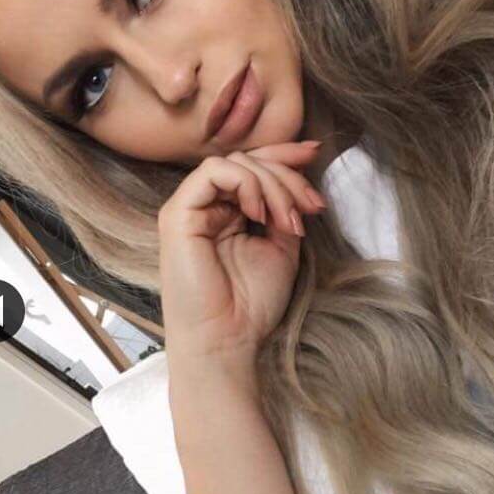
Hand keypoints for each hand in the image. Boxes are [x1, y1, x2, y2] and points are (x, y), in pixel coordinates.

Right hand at [158, 141, 327, 364]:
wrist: (227, 341)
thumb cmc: (250, 306)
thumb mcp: (281, 248)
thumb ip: (285, 212)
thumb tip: (299, 182)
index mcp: (227, 213)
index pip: (253, 168)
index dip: (284, 155)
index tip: (315, 152)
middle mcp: (206, 206)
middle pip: (249, 160)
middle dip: (288, 176)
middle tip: (312, 206)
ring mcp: (189, 208)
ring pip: (236, 163)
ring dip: (273, 184)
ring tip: (288, 221)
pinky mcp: (178, 214)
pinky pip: (215, 172)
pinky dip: (247, 184)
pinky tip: (261, 214)